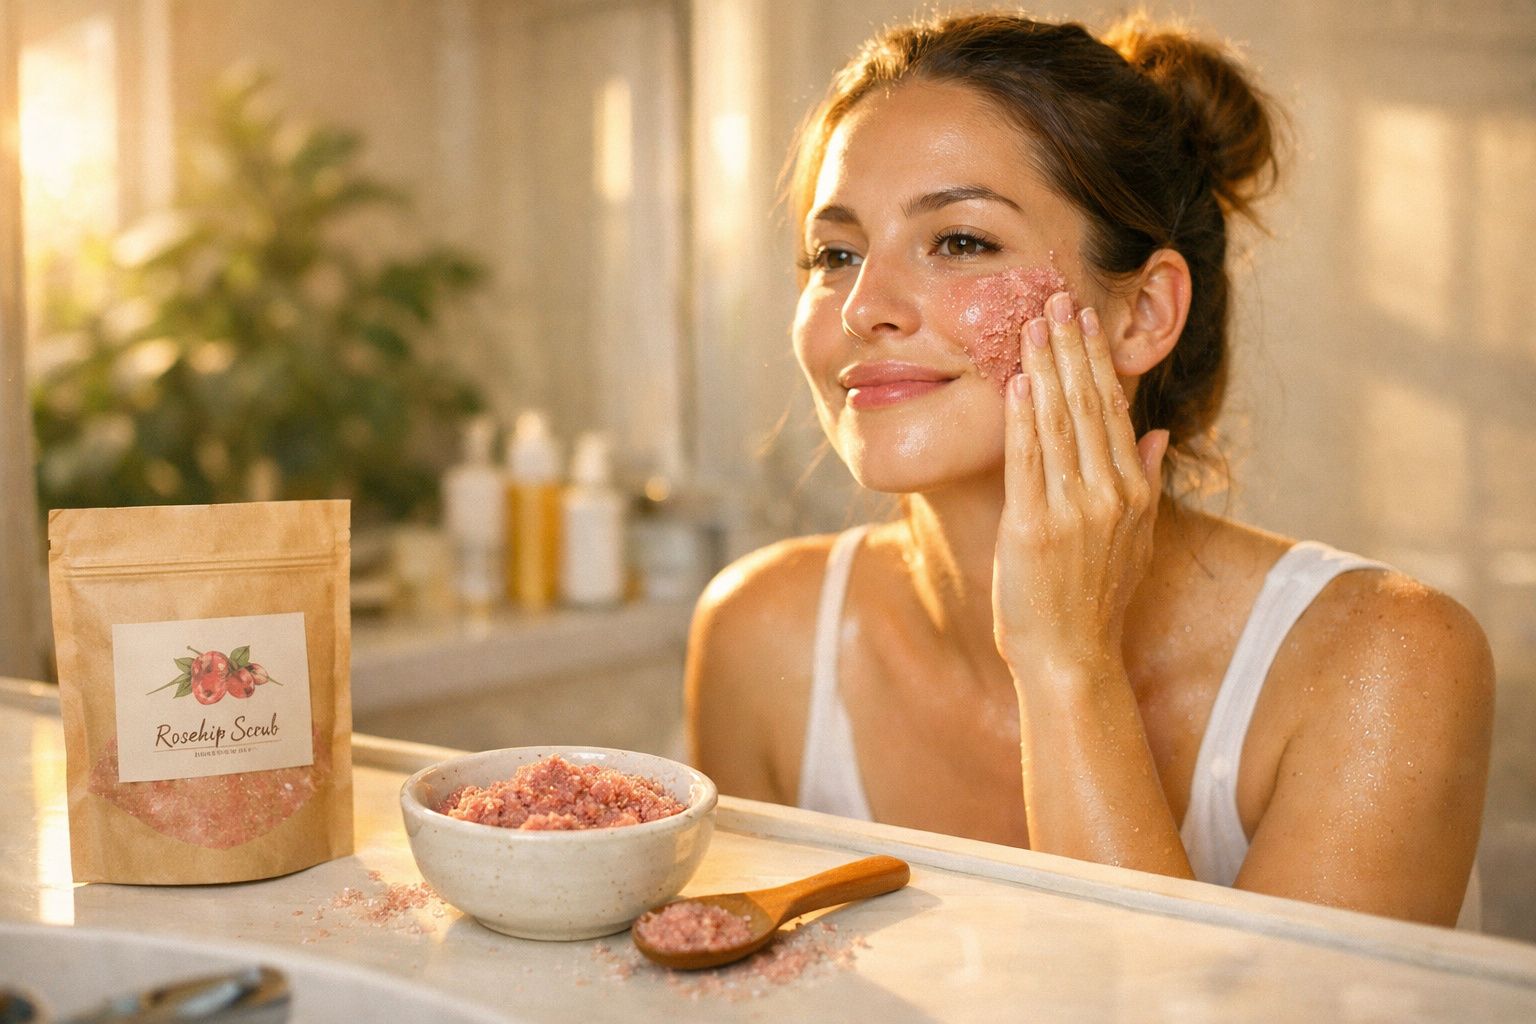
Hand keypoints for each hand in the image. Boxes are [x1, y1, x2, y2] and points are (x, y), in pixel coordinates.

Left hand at [991, 291, 1169, 683]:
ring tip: (1032, 324)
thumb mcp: (1135, 540)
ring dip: (1045, 368)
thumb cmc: (1094, 601)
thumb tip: (1153, 431)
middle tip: (1055, 298)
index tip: (1083, 319)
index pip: (1114, 409)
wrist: (1071, 657)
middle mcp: (1109, 495)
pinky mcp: (1034, 528)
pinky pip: (1028, 461)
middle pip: (1088, 405)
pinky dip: (1022, 420)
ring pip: (1058, 423)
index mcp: (1132, 492)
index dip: (1096, 360)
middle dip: (1070, 347)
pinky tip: (1017, 383)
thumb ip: (1144, 482)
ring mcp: (1073, 510)